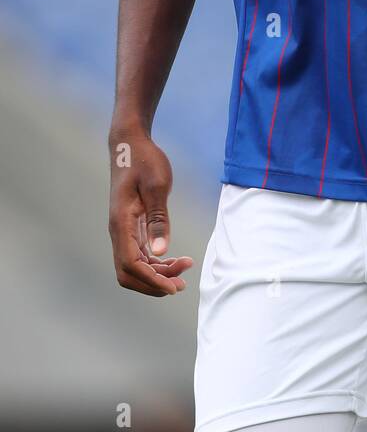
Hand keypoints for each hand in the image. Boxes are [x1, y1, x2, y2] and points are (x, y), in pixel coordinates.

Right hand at [108, 126, 192, 296]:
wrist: (130, 144)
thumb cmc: (144, 160)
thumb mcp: (157, 186)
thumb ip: (158, 220)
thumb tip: (160, 253)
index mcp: (121, 223)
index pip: (131, 264)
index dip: (151, 280)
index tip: (174, 286)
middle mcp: (118, 230)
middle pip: (128, 273)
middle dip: (153, 283)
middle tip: (181, 284)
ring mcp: (122, 230)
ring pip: (134, 266)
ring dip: (157, 274)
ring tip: (183, 271)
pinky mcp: (130, 226)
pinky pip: (139, 254)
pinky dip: (155, 263)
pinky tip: (174, 260)